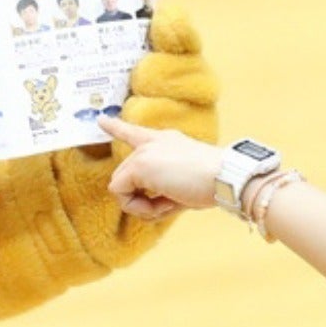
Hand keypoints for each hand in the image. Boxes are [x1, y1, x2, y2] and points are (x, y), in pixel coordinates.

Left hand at [99, 115, 226, 218]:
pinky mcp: (139, 166)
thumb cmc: (211, 182)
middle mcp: (151, 142)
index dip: (116, 126)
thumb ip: (162, 187)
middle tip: (168, 204)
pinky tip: (162, 203)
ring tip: (168, 203)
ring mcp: (143, 153)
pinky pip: (122, 195)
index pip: (134, 132)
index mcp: (164, 140)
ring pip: (121, 188)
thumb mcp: (183, 181)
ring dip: (141, 204)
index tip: (101, 119)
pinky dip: (138, 207)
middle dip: (142, 198)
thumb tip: (142, 207)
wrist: (224, 176)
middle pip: (125, 177)